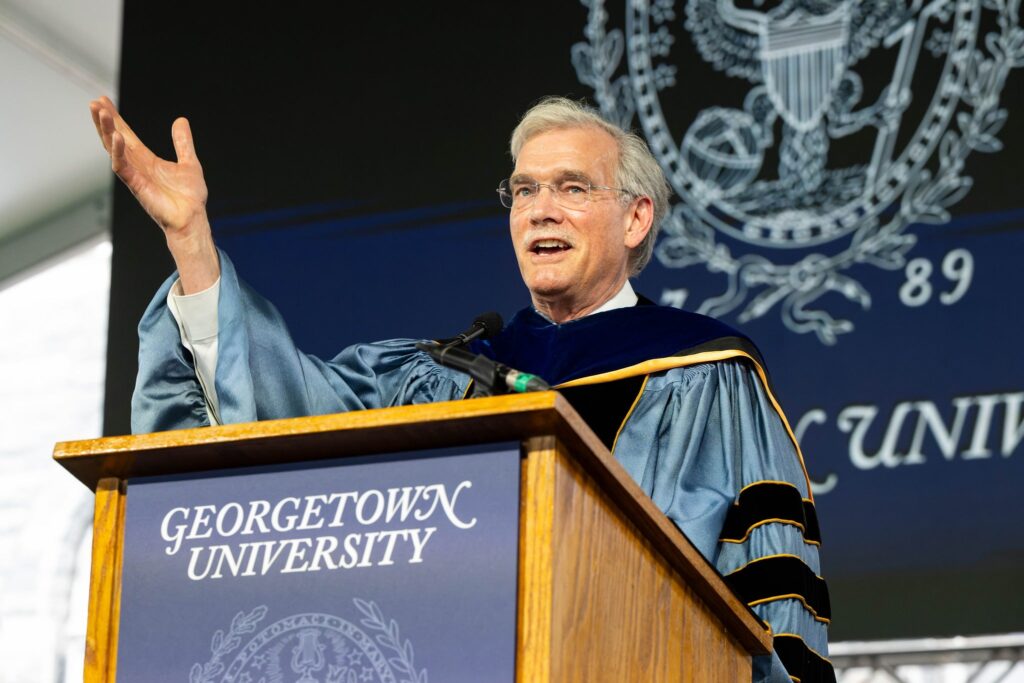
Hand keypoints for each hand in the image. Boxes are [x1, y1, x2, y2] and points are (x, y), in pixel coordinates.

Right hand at [89, 96, 218, 291]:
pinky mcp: (136, 186)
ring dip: (106, 131)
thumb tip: (180, 120)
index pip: (126, 135)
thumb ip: (183, 142)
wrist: (193, 219)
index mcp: (147, 160)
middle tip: (94, 102)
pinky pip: (122, 167)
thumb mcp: (189, 162)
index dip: (116, 118)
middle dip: (104, 121)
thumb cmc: (189, 197)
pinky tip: (116, 137)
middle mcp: (137, 166)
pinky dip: (118, 153)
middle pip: (115, 139)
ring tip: (99, 112)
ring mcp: (135, 176)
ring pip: (114, 150)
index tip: (103, 100)